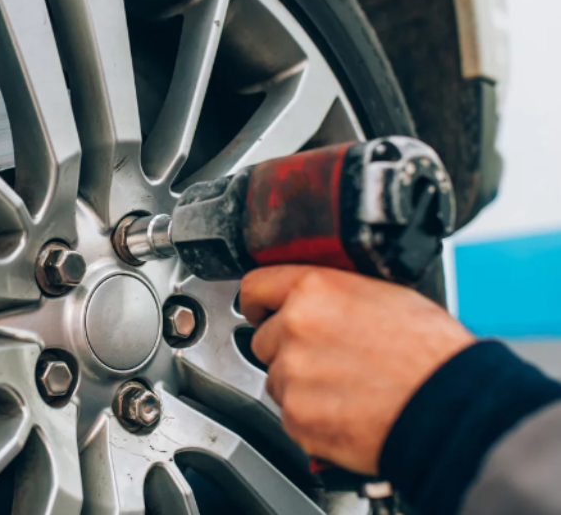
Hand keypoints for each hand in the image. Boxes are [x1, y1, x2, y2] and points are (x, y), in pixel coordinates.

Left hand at [240, 266, 473, 474]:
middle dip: (289, 349)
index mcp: (314, 290)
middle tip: (329, 359)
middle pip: (265, 339)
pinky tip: (346, 410)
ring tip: (346, 387)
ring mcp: (292, 375)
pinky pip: (290, 414)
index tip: (261, 311)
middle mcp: (294, 328)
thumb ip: (336, 293)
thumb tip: (320, 298)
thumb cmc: (432, 354)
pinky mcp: (297, 418)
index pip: (254, 287)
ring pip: (277, 378)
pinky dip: (312, 416)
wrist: (451, 408)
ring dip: (300, 384)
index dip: (259, 302)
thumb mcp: (386, 294)